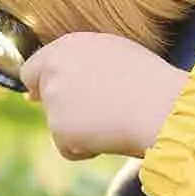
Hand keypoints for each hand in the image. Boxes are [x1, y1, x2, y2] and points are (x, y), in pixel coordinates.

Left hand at [19, 33, 187, 159]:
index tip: (45, 96)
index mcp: (66, 46)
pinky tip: (110, 136)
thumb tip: (38, 90)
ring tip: (114, 120)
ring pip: (58, 125)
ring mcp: (54, 102)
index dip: (41, 84)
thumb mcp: (111, 54)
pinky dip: (84, 148)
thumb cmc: (148, 79)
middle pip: (45, 98)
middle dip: (64, 108)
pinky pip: (67, 148)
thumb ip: (78, 63)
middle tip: (97, 113)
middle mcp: (54, 71)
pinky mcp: (60, 131)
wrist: (161, 106)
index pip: (33, 68)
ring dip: (79, 129)